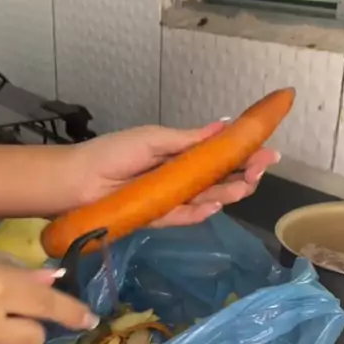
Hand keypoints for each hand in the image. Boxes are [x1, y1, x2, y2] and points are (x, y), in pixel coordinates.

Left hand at [73, 123, 279, 225]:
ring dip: (228, 193)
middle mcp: (178, 178)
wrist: (77, 182)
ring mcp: (170, 199)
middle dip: (243, 175)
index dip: (243, 154)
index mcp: (178, 154)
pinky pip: (184, 217)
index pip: (218, 156)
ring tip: (245, 185)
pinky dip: (200, 213)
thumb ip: (188, 140)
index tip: (266, 150)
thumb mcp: (153, 139)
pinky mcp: (158, 218)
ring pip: (207, 200)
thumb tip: (222, 126)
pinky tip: (215, 204)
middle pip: (218, 180)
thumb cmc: (111, 154)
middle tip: (259, 170)